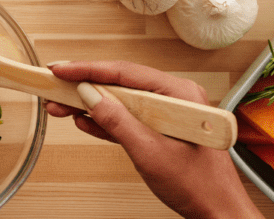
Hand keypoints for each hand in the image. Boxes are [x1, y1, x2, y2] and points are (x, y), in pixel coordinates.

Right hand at [45, 61, 262, 218]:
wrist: (219, 214)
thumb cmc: (201, 186)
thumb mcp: (150, 152)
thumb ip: (117, 121)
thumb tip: (89, 95)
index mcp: (180, 94)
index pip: (125, 72)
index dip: (88, 70)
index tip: (61, 70)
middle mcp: (174, 97)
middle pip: (119, 84)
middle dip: (84, 87)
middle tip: (54, 88)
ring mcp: (167, 113)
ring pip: (119, 101)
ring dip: (89, 104)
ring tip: (60, 106)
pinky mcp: (160, 129)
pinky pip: (126, 118)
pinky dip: (104, 120)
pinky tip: (83, 120)